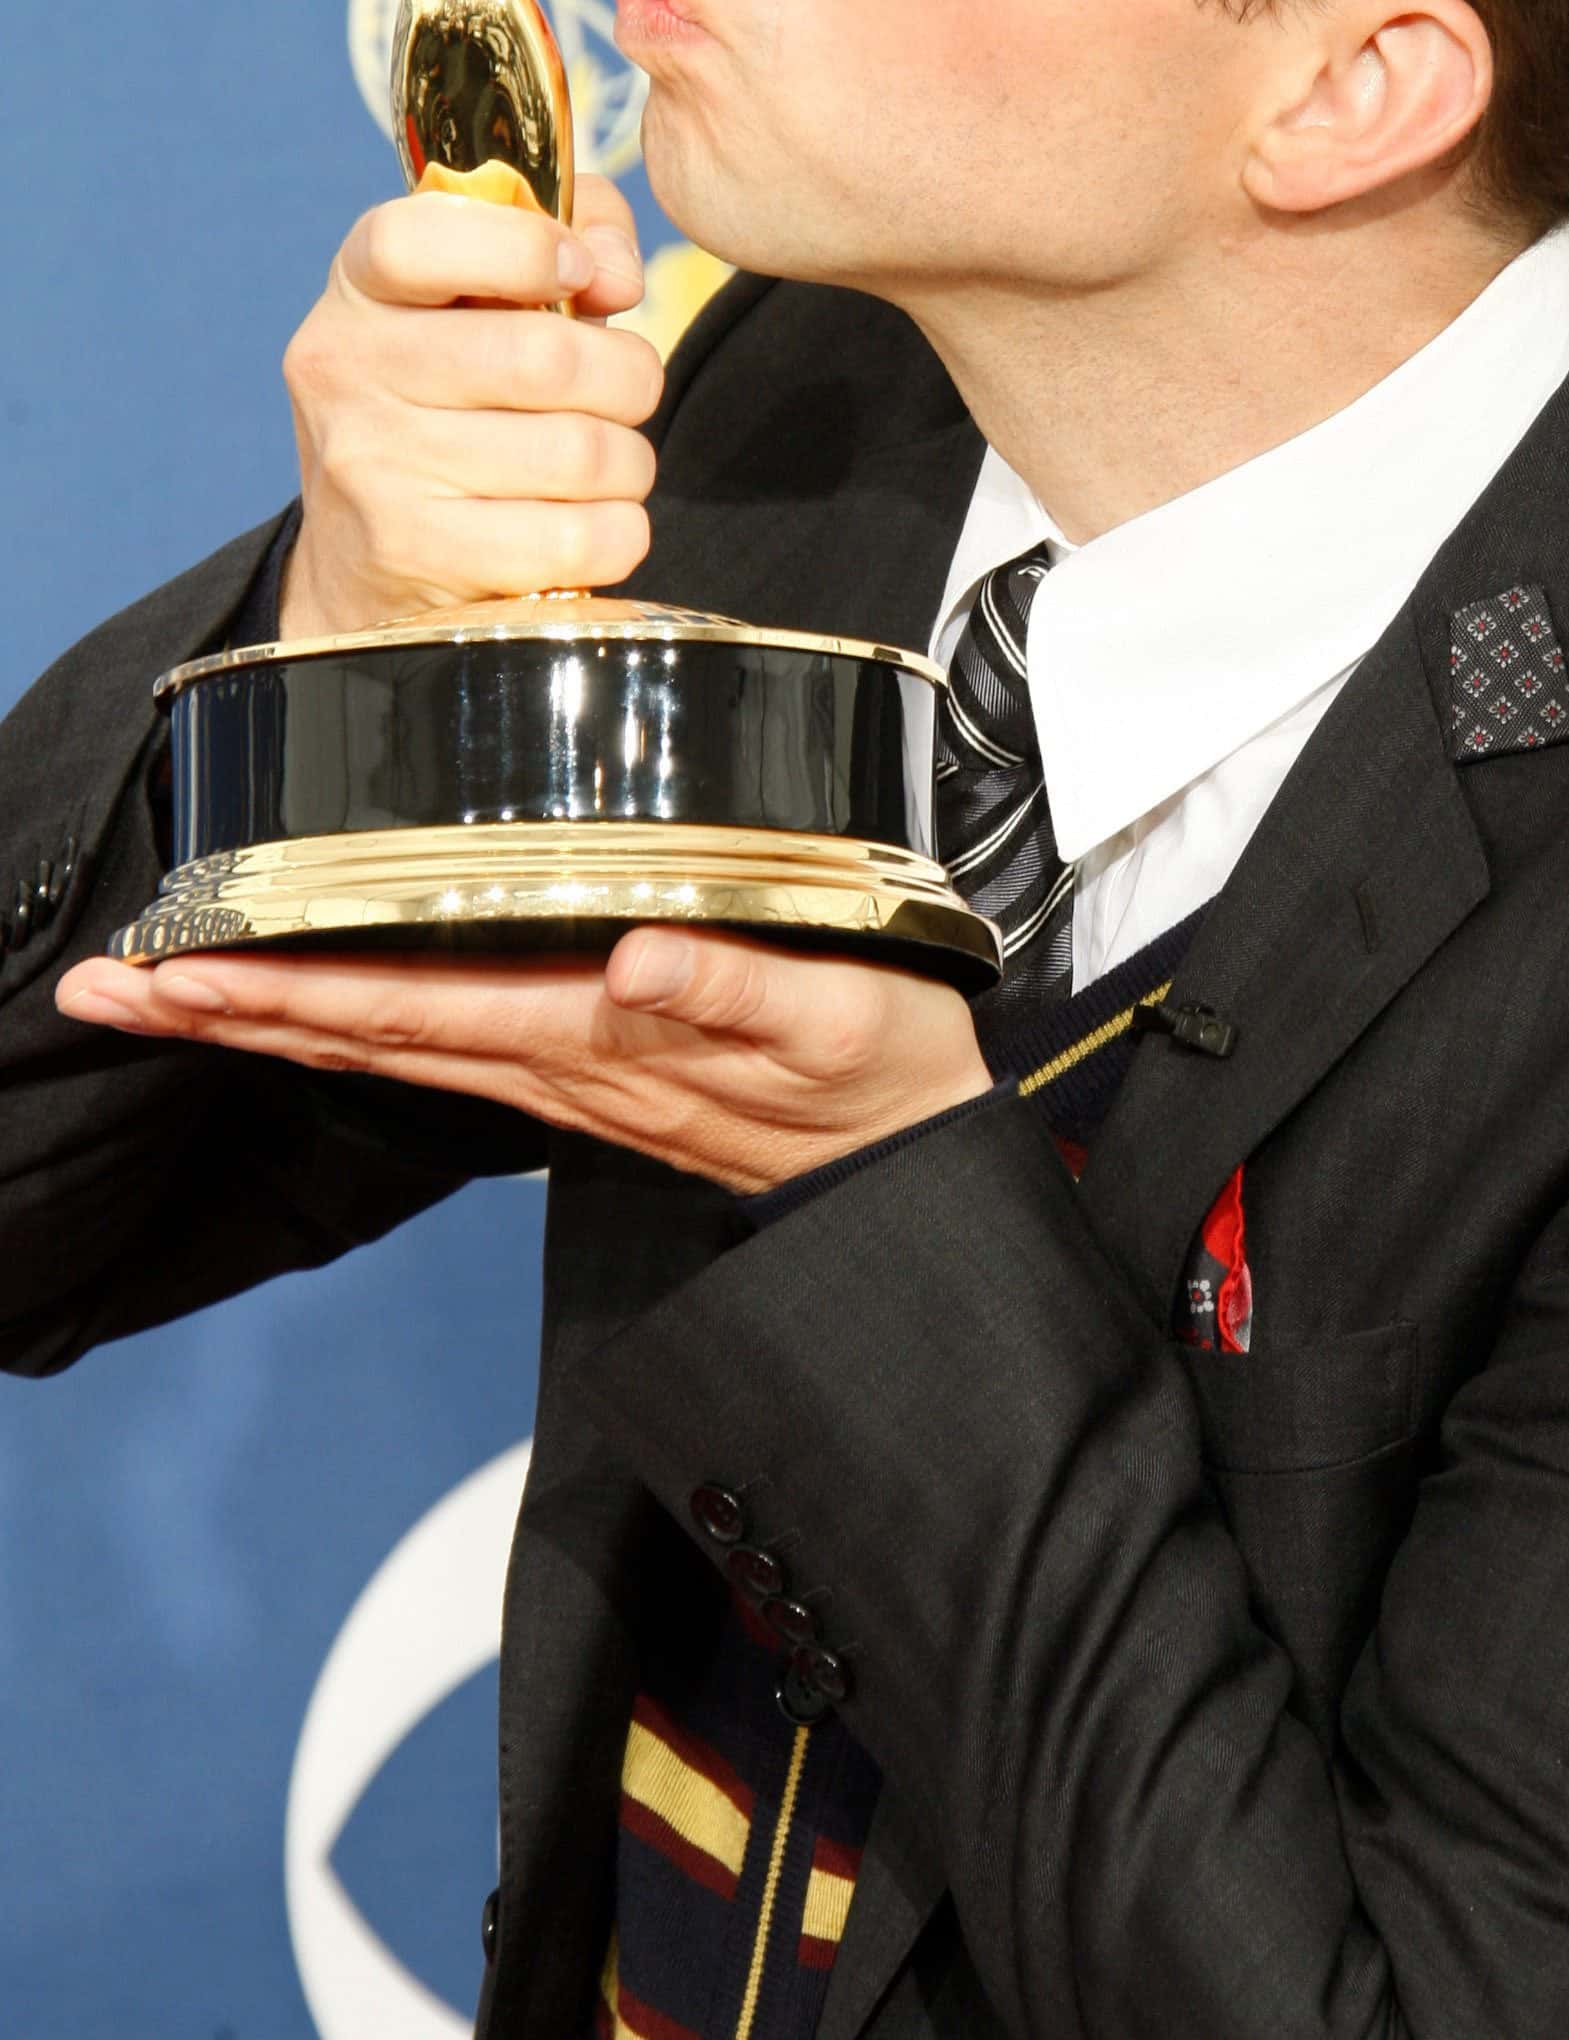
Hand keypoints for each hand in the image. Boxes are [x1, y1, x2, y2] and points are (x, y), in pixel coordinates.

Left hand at [54, 932, 993, 1192]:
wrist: (908, 1162)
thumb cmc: (880, 1077)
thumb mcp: (838, 1018)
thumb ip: (738, 987)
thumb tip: (635, 960)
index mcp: (597, 1039)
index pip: (402, 1007)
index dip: (280, 986)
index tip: (173, 972)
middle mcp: (557, 1060)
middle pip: (358, 1027)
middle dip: (226, 1006)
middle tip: (106, 984)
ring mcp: (563, 1068)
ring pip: (384, 1035)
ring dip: (268, 1012)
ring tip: (168, 987)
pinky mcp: (587, 1059)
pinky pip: (440, 1036)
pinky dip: (353, 1012)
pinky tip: (313, 993)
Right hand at [279, 174, 663, 639]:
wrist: (365, 558)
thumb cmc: (458, 400)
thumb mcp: (492, 297)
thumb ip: (576, 234)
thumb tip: (618, 274)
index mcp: (361, 287)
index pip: (418, 241)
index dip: (525, 247)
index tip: (579, 274)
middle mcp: (348, 371)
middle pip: (546, 359)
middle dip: (629, 377)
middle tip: (627, 393)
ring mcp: (373, 468)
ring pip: (580, 453)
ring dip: (630, 462)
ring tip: (606, 464)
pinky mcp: (417, 555)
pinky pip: (580, 539)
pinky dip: (620, 532)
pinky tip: (592, 525)